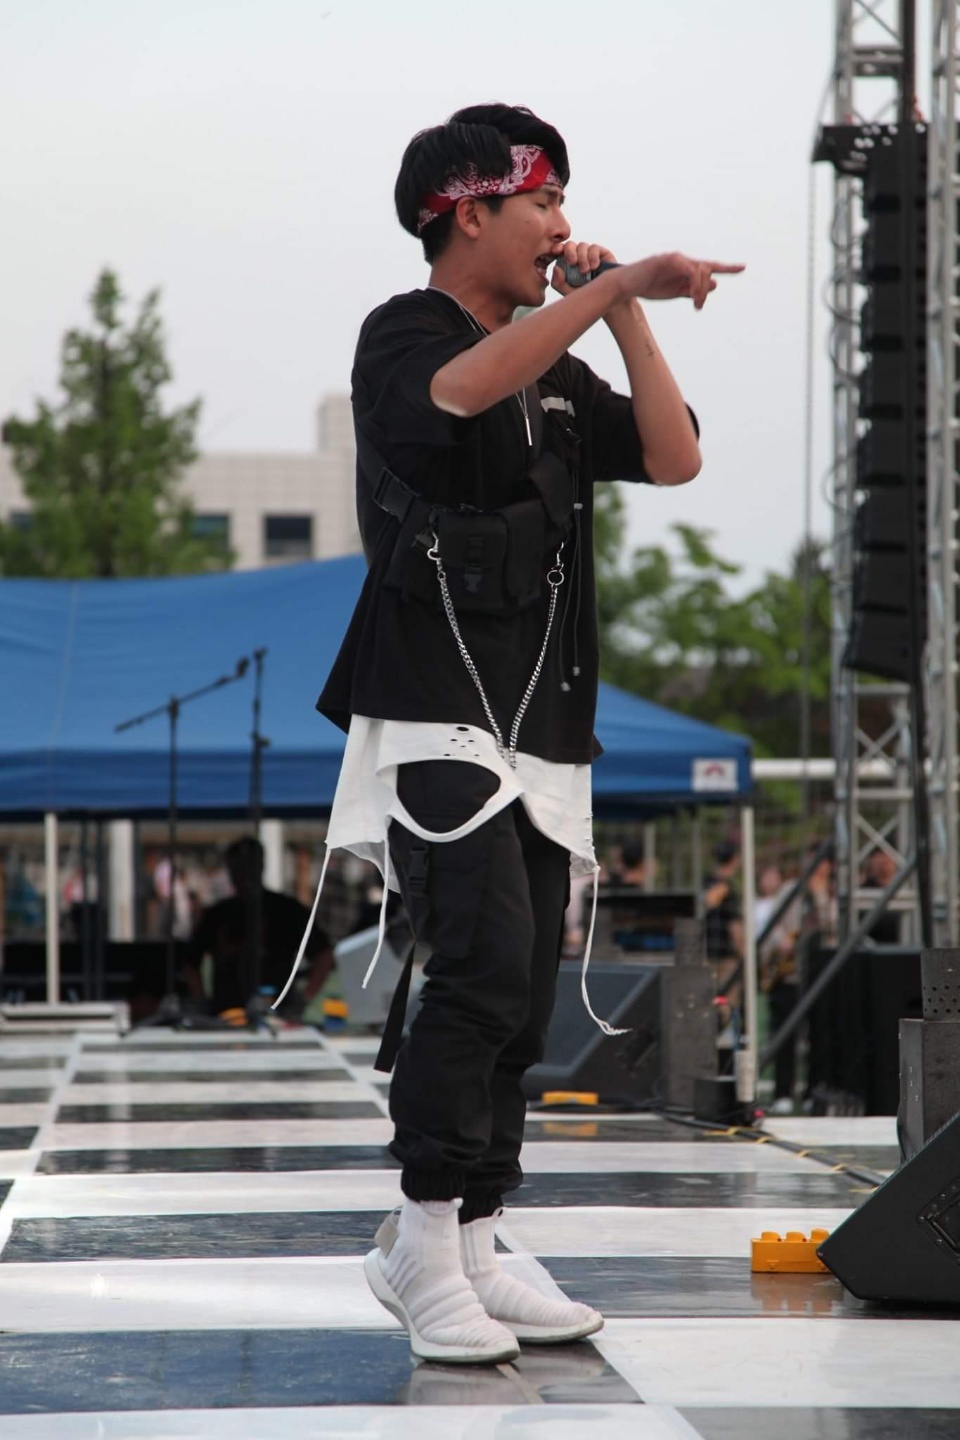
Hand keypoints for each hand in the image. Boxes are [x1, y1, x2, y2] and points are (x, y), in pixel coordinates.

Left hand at [550, 239, 618, 295]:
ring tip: (585, 271)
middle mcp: (578, 256)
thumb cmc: (586, 297)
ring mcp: (590, 254)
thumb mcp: (568, 293)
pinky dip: (592, 256)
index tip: (556, 251)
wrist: (606, 301)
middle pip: (571, 245)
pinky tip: (594, 267)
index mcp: (568, 264)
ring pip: (582, 245)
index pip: (561, 251)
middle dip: (569, 251)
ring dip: (582, 256)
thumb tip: (555, 267)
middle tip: (572, 262)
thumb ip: (558, 283)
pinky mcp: (602, 253)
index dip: (558, 248)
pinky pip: (594, 248)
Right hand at [616, 252, 744, 309]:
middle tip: (698, 306)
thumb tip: (714, 285)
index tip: (742, 267)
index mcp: (686, 269)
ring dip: (700, 289)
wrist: (627, 285)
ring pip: (700, 270)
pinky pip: (689, 268)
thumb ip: (693, 290)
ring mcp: (676, 259)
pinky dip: (693, 280)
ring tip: (695, 303)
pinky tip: (691, 292)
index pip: (709, 267)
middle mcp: (683, 261)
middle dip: (705, 290)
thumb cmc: (649, 287)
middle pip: (707, 270)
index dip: (727, 267)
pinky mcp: (668, 260)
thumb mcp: (675, 291)